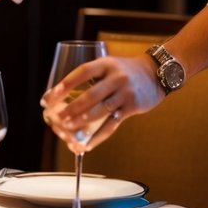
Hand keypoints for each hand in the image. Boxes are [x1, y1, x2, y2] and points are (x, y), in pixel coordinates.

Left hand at [41, 55, 164, 150]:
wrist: (156, 73)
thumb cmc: (124, 71)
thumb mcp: (108, 65)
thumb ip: (91, 76)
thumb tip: (61, 93)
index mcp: (106, 64)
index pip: (83, 72)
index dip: (66, 84)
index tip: (50, 96)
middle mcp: (117, 77)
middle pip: (91, 95)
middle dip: (72, 108)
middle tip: (58, 117)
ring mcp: (126, 93)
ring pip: (101, 111)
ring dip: (83, 121)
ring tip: (68, 129)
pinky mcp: (132, 107)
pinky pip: (112, 125)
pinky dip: (98, 137)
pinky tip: (87, 144)